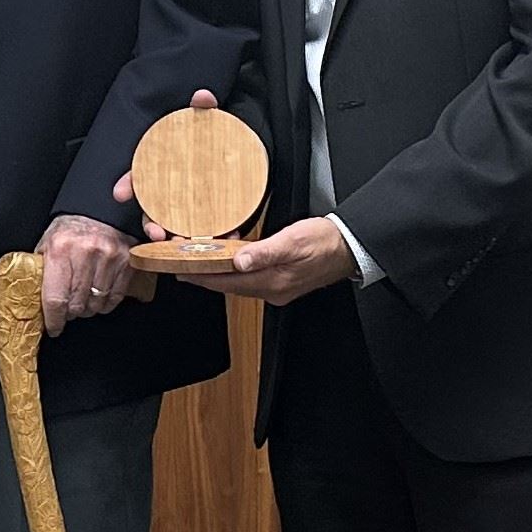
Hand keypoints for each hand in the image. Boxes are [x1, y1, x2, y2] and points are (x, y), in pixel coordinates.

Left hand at [37, 213, 134, 335]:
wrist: (97, 210)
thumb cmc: (69, 229)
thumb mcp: (47, 243)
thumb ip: (42, 269)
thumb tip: (33, 299)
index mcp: (60, 249)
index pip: (55, 298)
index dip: (54, 319)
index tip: (53, 328)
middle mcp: (85, 252)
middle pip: (76, 304)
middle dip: (69, 313)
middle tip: (67, 309)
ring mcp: (108, 257)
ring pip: (95, 304)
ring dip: (87, 308)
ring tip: (82, 299)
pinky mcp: (126, 261)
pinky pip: (114, 297)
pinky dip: (105, 303)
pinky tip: (97, 296)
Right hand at [111, 89, 219, 241]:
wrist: (246, 153)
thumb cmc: (217, 140)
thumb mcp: (210, 122)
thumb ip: (204, 109)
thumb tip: (202, 97)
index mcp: (164, 168)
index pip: (138, 177)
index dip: (128, 185)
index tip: (120, 194)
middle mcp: (173, 191)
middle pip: (153, 210)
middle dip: (150, 225)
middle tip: (157, 232)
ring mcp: (193, 206)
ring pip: (178, 226)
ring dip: (181, 238)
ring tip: (189, 242)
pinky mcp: (215, 217)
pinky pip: (212, 231)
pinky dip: (219, 237)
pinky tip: (228, 236)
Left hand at [179, 216, 354, 304]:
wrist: (350, 247)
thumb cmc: (325, 241)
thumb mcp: (293, 240)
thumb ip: (264, 252)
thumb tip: (239, 261)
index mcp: (274, 282)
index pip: (228, 283)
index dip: (203, 277)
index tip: (181, 272)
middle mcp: (274, 290)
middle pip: (230, 285)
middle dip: (205, 276)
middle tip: (182, 266)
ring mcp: (278, 287)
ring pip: (239, 282)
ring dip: (219, 273)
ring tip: (199, 262)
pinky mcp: (282, 281)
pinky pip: (251, 278)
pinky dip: (236, 270)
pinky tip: (230, 259)